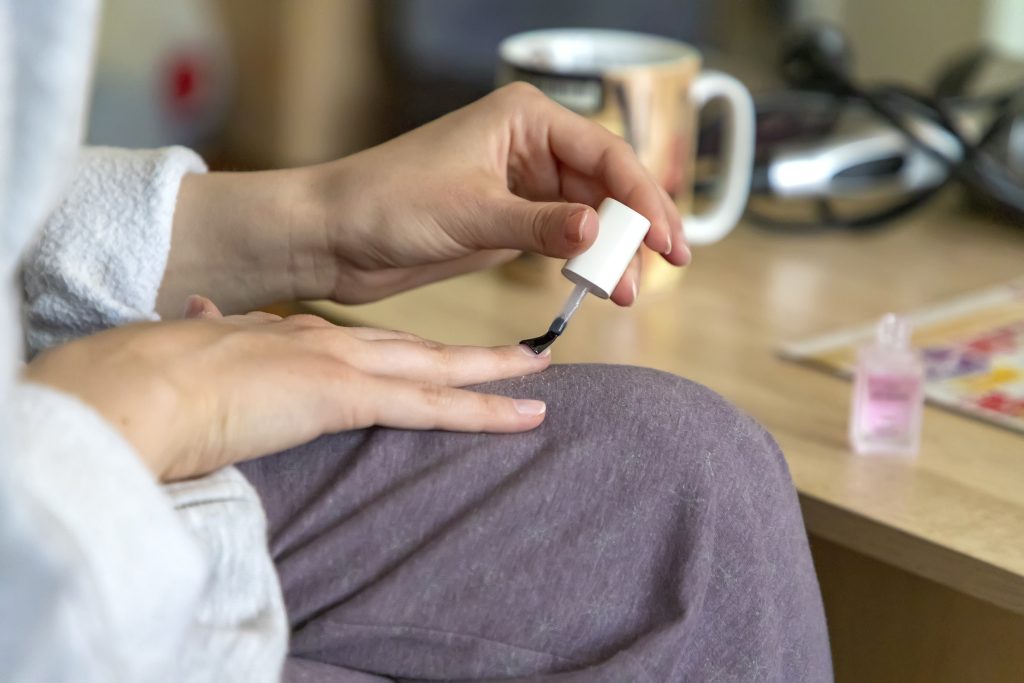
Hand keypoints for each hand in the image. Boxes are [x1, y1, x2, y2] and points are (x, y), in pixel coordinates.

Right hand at [23, 296, 549, 481]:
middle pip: (415, 347)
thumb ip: (209, 336)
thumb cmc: (148, 382)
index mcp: (286, 339)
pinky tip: (526, 416)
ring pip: (437, 368)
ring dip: (494, 372)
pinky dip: (485, 410)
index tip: (423, 352)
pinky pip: (432, 406)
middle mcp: (324, 343)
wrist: (135, 387)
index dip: (399, 349)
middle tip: (518, 350)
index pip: (361, 344)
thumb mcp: (186, 354)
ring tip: (540, 373)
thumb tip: (200, 317)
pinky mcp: (346, 394)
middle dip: (468, 352)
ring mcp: (340, 365)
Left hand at [310, 82, 688, 305]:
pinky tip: (595, 284)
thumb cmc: (385, 202)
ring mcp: (522, 185)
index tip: (667, 240)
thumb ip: (539, 224)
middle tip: (653, 274)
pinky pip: (564, 238)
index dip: (644, 198)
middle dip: (633, 230)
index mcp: (524, 118)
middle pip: (607, 186)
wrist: (334, 236)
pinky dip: (583, 261)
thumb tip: (599, 231)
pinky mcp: (511, 220)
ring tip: (624, 292)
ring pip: (590, 216)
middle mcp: (530, 145)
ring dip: (610, 253)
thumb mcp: (470, 213)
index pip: (605, 154)